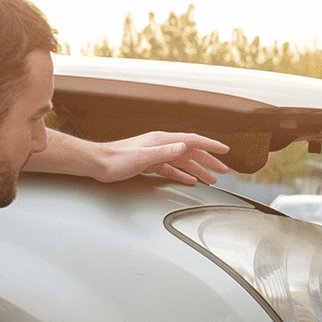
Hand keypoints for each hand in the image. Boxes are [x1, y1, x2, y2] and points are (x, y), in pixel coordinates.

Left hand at [95, 132, 231, 184]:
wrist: (97, 163)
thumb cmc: (115, 160)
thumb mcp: (142, 157)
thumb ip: (165, 152)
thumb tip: (184, 147)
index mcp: (162, 140)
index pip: (192, 141)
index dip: (210, 146)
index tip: (225, 151)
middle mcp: (161, 145)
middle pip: (191, 152)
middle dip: (209, 161)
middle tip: (223, 171)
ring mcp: (156, 153)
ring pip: (183, 161)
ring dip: (198, 170)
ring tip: (211, 179)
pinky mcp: (150, 163)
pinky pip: (172, 168)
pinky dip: (183, 174)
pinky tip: (190, 180)